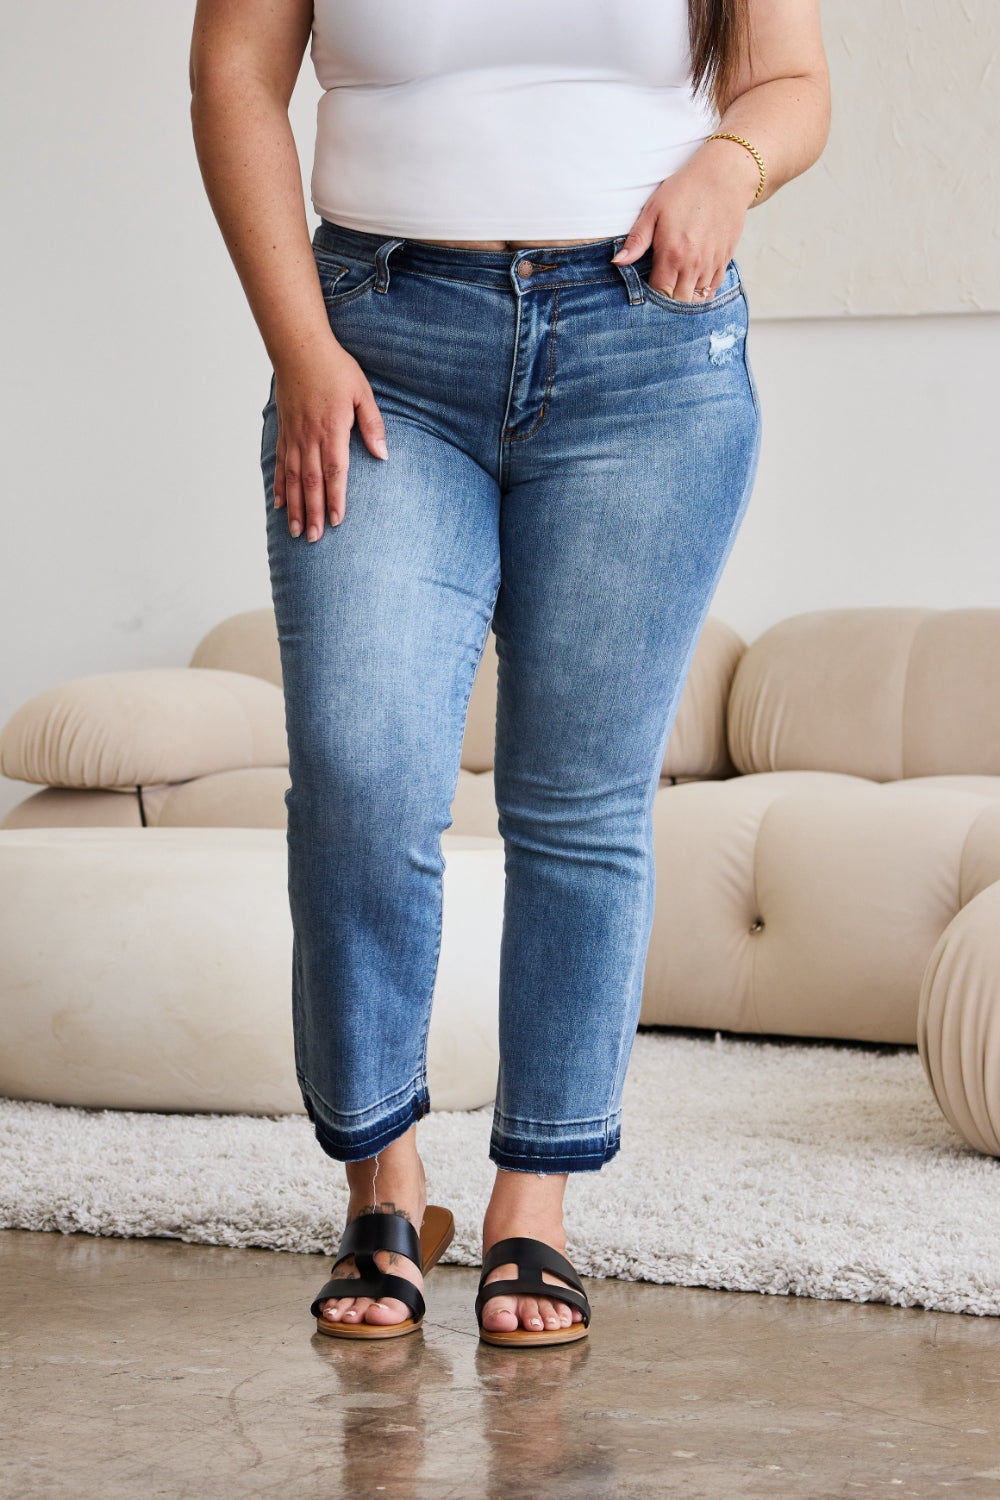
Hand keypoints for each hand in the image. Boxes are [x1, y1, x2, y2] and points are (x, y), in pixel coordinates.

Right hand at [272, 338, 387, 540]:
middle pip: (311, 482)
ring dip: (295, 507)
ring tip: (296, 531)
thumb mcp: (362, 392)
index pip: (335, 472)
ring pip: (292, 479)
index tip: (337, 522)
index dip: (336, 498)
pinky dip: (280, 487)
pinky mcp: (285, 432)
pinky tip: (280, 505)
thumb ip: (373, 424)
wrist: (299, 348)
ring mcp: (294, 436)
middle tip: (314, 539)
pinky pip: (280, 465)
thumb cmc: (335, 369)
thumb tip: (382, 454)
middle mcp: (309, 437)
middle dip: (314, 513)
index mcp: (332, 429)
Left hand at [611, 139, 759, 301]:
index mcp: (673, 254)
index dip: (651, 297)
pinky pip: (712, 288)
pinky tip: (692, 280)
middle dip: (667, 302)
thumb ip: (637, 240)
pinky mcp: (725, 260)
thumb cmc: (685, 190)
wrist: (725, 176)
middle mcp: (694, 264)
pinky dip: (701, 290)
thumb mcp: (654, 210)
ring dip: (684, 297)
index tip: (646, 288)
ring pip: (697, 299)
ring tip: (674, 285)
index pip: (659, 293)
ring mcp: (712, 264)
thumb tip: (618, 262)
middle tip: (659, 289)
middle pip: (679, 302)